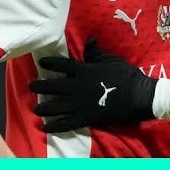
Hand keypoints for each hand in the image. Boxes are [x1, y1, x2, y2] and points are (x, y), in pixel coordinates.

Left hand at [31, 39, 156, 131]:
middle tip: (31, 87)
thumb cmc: (126, 75)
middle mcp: (77, 87)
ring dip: (43, 108)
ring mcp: (80, 104)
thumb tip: (89, 41)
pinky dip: (55, 126)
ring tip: (36, 108)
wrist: (138, 95)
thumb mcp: (110, 59)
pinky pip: (66, 123)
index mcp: (83, 70)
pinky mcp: (86, 117)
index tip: (41, 63)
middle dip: (39, 87)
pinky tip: (46, 128)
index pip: (61, 65)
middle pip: (52, 86)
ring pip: (55, 106)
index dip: (49, 63)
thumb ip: (95, 52)